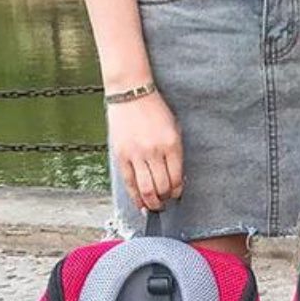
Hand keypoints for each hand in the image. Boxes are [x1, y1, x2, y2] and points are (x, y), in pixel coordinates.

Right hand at [107, 90, 183, 211]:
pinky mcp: (121, 155)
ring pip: (146, 189)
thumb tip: (175, 181)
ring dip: (152, 203)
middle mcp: (154, 151)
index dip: (178, 192)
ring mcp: (136, 154)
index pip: (177, 178)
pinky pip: (129, 183)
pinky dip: (135, 197)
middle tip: (166, 203)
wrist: (131, 94)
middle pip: (162, 187)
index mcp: (171, 144)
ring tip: (154, 207)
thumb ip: (175, 154)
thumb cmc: (154, 111)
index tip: (177, 195)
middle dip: (165, 199)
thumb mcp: (174, 129)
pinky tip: (140, 204)